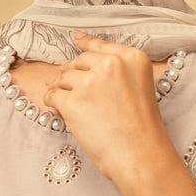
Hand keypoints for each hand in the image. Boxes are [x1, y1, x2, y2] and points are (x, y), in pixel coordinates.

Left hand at [42, 28, 173, 183]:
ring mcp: (89, 82)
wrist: (140, 156)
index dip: (85, 43)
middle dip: (72, 72)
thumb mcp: (141, 87)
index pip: (100, 45)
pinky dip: (52, 101)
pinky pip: (52, 95)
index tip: (76, 39)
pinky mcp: (72, 101)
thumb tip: (83, 56)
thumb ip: (119, 70)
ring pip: (63, 77)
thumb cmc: (143, 129)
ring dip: (60, 87)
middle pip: (79, 61)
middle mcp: (111, 64)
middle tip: (68, 83)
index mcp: (132, 58)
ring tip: (62, 100)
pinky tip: (56, 108)